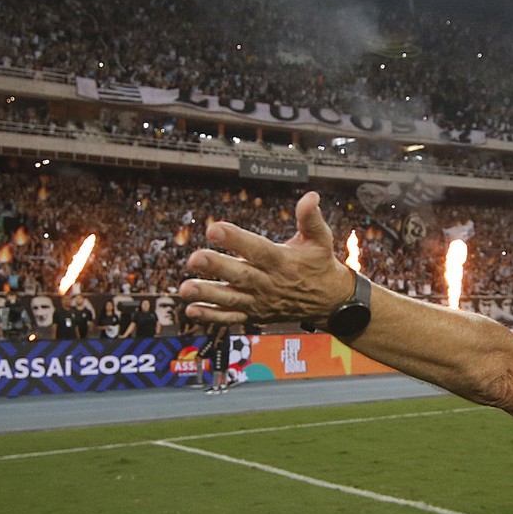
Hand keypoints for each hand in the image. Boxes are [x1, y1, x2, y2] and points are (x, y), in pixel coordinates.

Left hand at [179, 191, 352, 324]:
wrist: (328, 302)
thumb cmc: (320, 264)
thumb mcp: (320, 239)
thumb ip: (311, 218)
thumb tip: (310, 196)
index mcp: (282, 261)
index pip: (257, 249)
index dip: (236, 239)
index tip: (214, 228)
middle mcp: (269, 283)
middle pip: (240, 275)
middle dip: (217, 267)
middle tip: (194, 258)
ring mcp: (260, 301)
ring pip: (231, 299)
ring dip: (207, 294)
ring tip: (184, 289)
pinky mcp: (255, 314)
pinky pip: (231, 317)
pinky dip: (212, 316)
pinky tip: (191, 310)